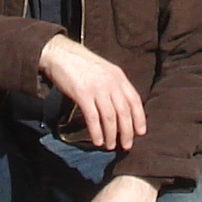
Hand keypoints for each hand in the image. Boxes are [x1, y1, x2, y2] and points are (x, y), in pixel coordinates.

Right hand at [39, 36, 146, 152]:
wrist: (60, 54)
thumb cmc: (81, 64)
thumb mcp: (104, 70)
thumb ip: (114, 85)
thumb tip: (121, 108)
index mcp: (118, 76)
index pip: (135, 100)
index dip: (139, 118)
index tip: (141, 133)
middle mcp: (111, 82)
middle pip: (124, 112)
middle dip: (127, 132)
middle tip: (127, 146)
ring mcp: (97, 88)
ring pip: (110, 117)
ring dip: (112, 135)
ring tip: (111, 146)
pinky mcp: (83, 94)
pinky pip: (93, 118)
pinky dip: (97, 132)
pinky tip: (98, 141)